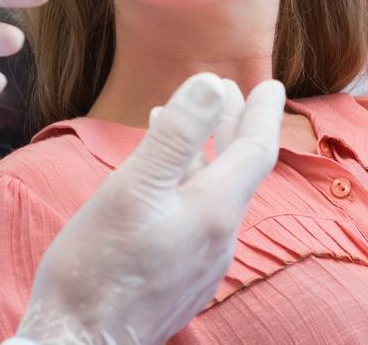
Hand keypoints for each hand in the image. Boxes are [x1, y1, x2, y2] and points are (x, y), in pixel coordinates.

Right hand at [16, 73, 284, 344]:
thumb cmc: (98, 270)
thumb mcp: (133, 189)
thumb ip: (175, 136)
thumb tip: (212, 84)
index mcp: (214, 212)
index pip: (256, 150)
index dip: (262, 112)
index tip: (270, 83)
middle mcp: (218, 241)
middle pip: (237, 173)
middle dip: (233, 127)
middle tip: (231, 92)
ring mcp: (200, 267)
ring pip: (214, 197)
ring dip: (205, 156)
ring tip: (186, 126)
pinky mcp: (179, 284)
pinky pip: (196, 222)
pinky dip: (188, 187)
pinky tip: (162, 186)